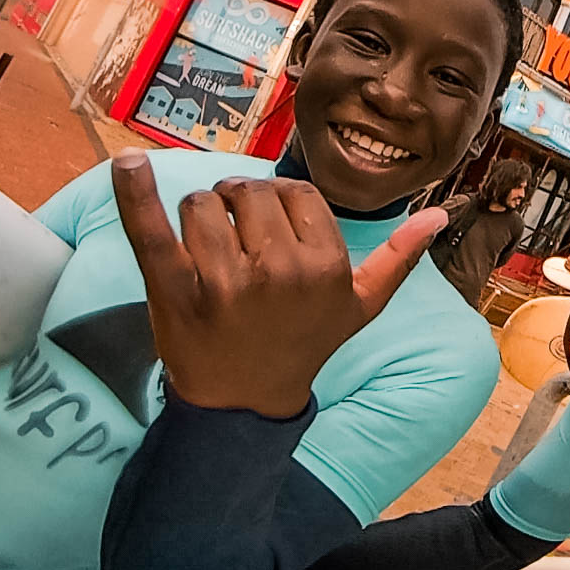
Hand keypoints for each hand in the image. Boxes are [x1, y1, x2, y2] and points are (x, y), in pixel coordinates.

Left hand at [110, 149, 447, 418]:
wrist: (244, 405)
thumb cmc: (304, 344)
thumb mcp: (359, 308)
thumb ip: (398, 258)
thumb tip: (441, 213)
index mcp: (325, 265)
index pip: (294, 192)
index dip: (279, 207)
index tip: (273, 237)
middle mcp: (279, 270)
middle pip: (248, 191)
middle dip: (239, 208)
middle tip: (238, 250)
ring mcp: (225, 281)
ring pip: (204, 203)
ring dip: (201, 219)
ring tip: (209, 256)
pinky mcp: (175, 290)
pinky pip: (152, 229)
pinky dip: (135, 193)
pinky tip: (128, 164)